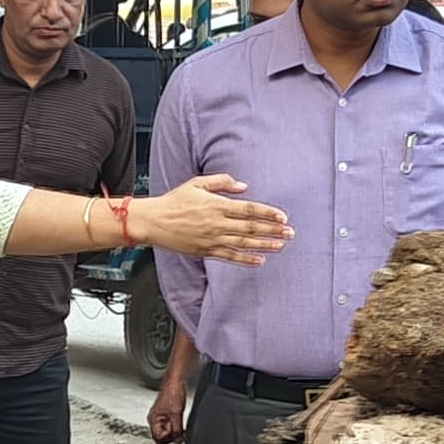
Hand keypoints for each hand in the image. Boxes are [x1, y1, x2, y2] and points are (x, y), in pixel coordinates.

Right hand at [134, 173, 291, 265]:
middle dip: (272, 231)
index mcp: (216, 205)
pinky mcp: (205, 251)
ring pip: (243, 244)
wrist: (153, 221)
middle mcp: (217, 223)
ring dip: (264, 245)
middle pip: (250, 228)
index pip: (249, 210)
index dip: (267, 214)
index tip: (282, 218)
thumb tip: (244, 186)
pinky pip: (229, 257)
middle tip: (290, 233)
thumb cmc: (175, 201)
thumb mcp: (197, 183)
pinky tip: (260, 261)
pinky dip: (246, 259)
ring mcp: (212, 239)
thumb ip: (222, 182)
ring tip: (280, 246)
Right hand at [148, 360, 193, 443]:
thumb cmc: (172, 392)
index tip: (177, 436)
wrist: (176, 380)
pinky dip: (177, 424)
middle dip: (172, 434)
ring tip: (180, 420)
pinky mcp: (166, 413)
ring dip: (175, 429)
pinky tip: (180, 418)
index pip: (158, 439)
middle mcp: (154, 419)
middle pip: (162, 436)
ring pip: (167, 430)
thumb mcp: (176, 414)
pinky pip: (171, 424)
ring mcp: (160, 416)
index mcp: (152, 419)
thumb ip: (177, 429)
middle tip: (180, 429)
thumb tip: (178, 440)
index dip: (169, 439)